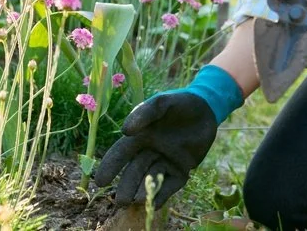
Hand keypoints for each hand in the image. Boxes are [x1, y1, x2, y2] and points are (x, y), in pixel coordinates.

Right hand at [93, 91, 217, 207]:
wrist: (206, 108)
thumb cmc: (179, 103)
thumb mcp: (161, 103)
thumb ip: (144, 114)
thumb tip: (125, 132)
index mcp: (139, 137)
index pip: (120, 154)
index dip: (110, 167)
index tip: (100, 181)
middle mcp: (149, 152)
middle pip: (134, 171)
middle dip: (126, 186)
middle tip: (121, 201)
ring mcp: (166, 162)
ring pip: (151, 180)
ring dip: (143, 191)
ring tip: (135, 201)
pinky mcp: (181, 169)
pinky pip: (171, 184)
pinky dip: (162, 194)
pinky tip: (155, 204)